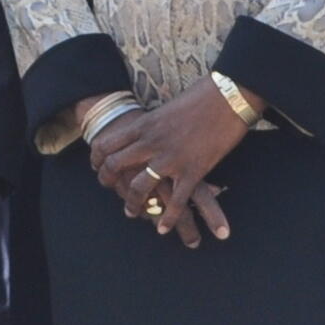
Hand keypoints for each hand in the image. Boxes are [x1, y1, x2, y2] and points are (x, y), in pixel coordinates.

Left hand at [90, 82, 245, 248]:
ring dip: (132, 203)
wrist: (228, 96)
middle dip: (107, 180)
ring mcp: (170, 159)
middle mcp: (151, 143)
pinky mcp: (192, 171)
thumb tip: (151, 132)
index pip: (107, 144)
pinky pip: (175, 201)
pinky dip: (168, 218)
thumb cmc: (202, 96)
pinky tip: (163, 229)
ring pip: (139, 187)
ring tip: (131, 212)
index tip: (96, 165)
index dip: (97, 158)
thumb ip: (155, 124)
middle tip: (109, 188)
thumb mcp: (167, 108)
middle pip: (115, 166)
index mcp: (144, 124)